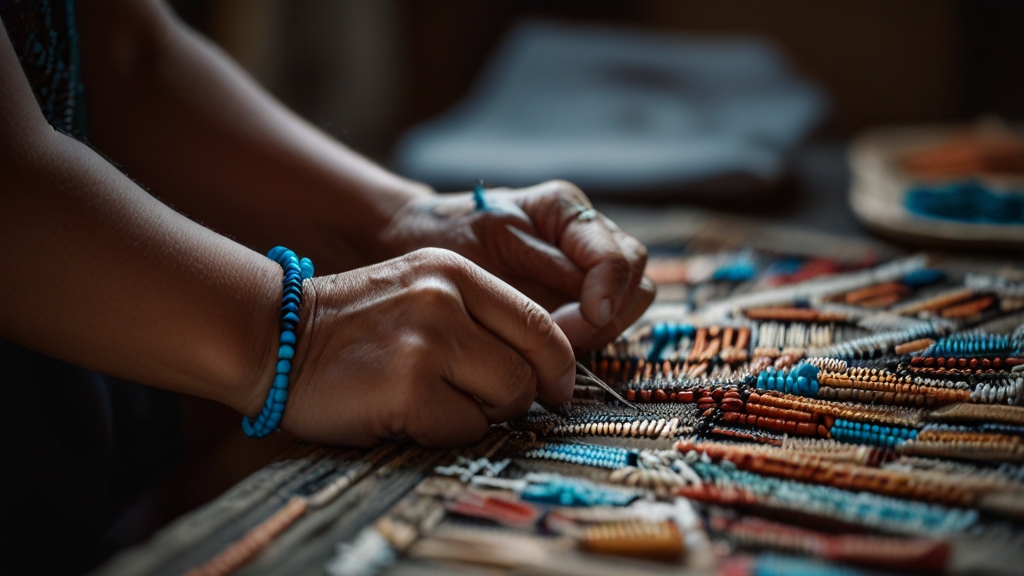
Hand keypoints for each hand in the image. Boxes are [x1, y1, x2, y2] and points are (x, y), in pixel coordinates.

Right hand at [259, 248, 575, 447]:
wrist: (276, 338)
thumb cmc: (353, 328)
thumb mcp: (419, 292)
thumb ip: (479, 317)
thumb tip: (544, 372)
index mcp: (454, 273)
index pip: (538, 323)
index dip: (559, 365)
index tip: (557, 390)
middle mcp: (446, 300)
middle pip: (529, 369)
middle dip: (515, 399)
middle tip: (482, 405)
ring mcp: (428, 343)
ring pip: (504, 400)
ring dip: (478, 415)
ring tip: (432, 402)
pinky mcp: (409, 388)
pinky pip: (464, 430)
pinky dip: (444, 434)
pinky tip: (405, 415)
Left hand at [380, 180, 654, 348]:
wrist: (419, 241)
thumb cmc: (443, 240)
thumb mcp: (489, 246)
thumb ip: (542, 274)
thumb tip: (593, 310)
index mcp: (563, 209)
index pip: (617, 257)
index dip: (607, 294)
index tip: (584, 320)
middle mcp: (584, 232)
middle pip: (636, 280)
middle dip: (607, 317)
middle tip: (560, 341)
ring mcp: (586, 262)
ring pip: (630, 302)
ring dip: (601, 330)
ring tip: (551, 343)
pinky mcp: (578, 292)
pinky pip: (606, 318)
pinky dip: (588, 336)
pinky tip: (549, 344)